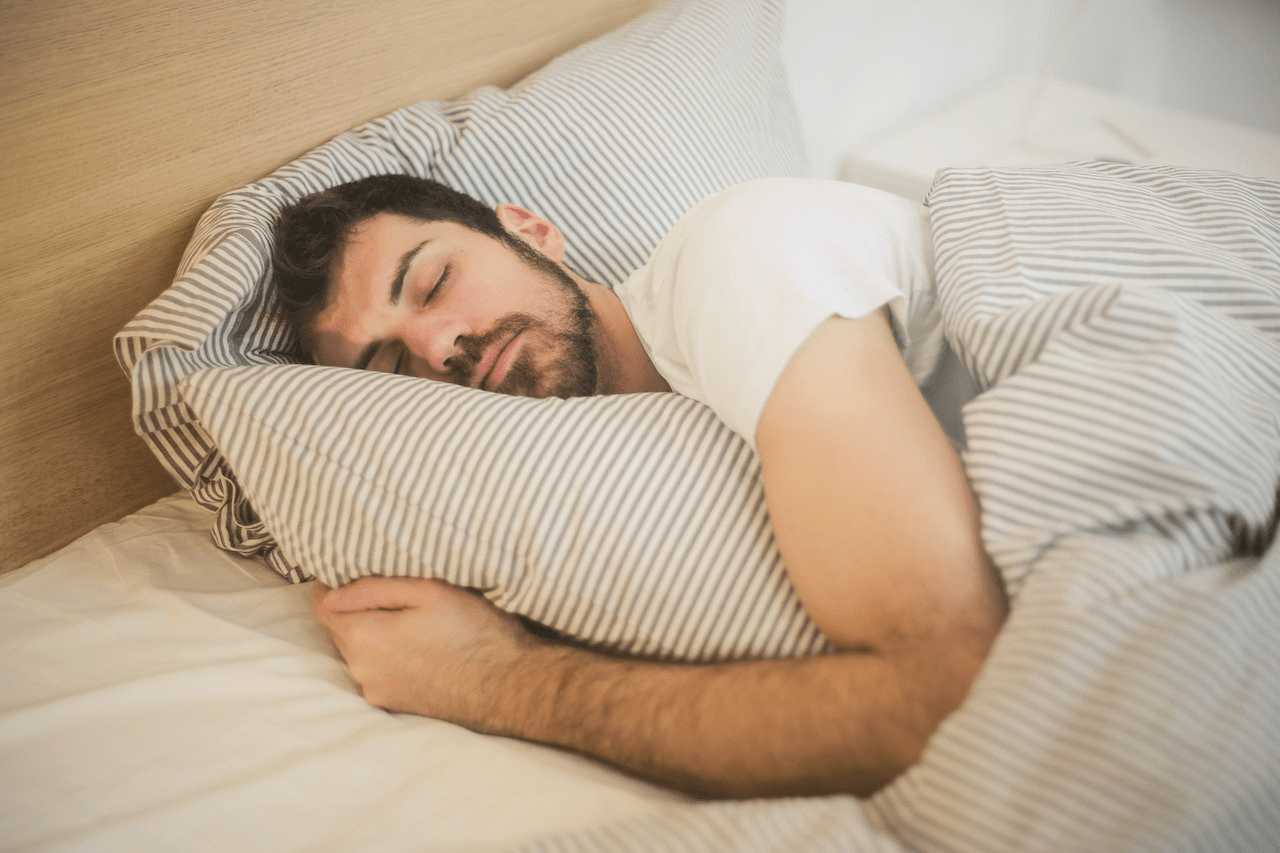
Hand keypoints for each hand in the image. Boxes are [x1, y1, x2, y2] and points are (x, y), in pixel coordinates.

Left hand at [312, 577, 536, 731]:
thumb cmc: (474, 631)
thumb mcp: (429, 591)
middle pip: (340, 629)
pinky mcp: (393, 705)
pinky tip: (417, 647)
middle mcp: (361, 668)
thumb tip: (332, 592)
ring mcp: (376, 690)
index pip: (323, 606)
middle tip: (388, 592)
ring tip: (407, 620)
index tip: (345, 571)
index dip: (328, 585)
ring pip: (359, 652)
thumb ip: (373, 588)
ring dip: (372, 634)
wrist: (508, 686)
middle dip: (353, 609)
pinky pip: (376, 672)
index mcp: (365, 636)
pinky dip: (386, 657)